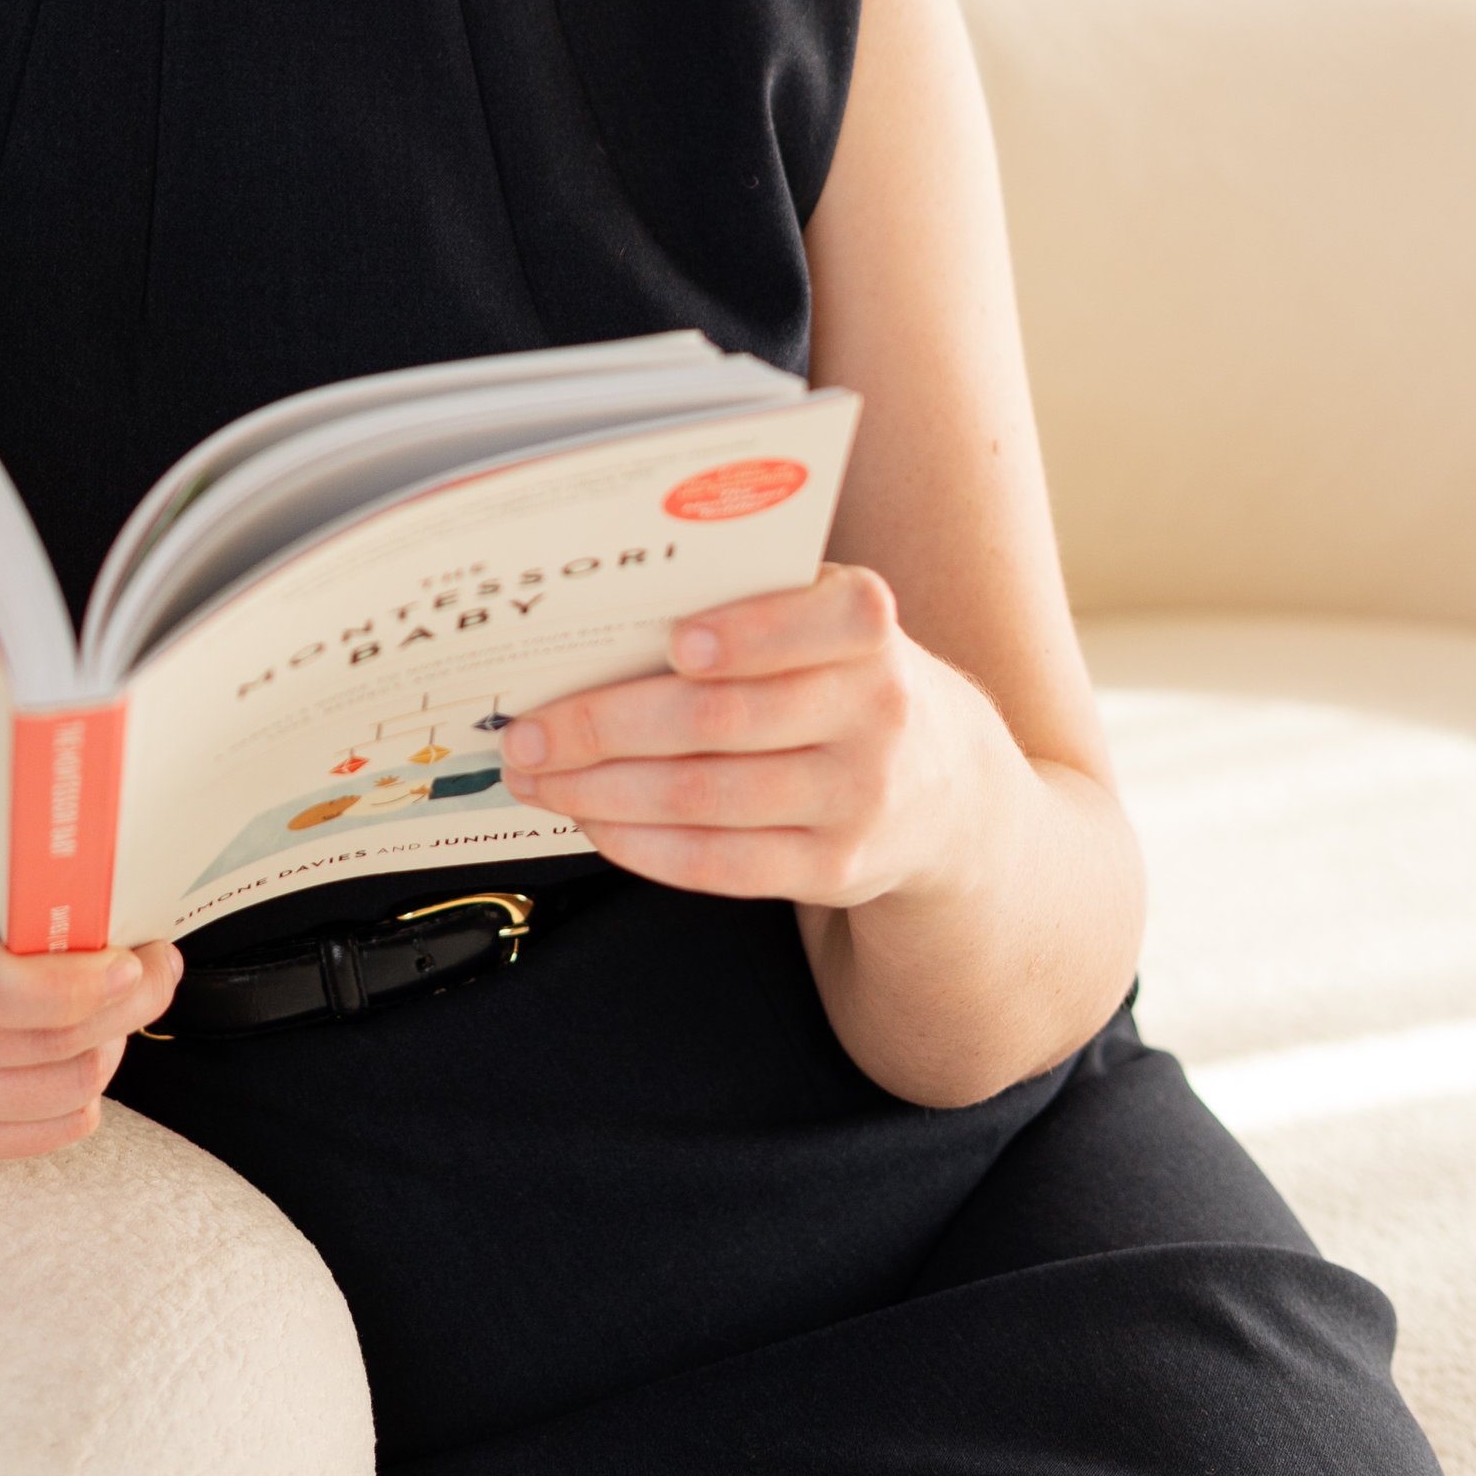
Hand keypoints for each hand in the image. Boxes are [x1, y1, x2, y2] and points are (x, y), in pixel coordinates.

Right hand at [0, 852, 181, 1167]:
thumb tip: (67, 894)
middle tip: (150, 963)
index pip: (4, 987)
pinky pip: (22, 1139)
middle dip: (128, 1003)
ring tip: (117, 1004)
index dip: (90, 976)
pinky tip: (75, 1055)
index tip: (132, 948)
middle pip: (51, 1046)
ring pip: (52, 1097)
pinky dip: (70, 1098)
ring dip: (107, 1048)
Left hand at [500, 564, 997, 913]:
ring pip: (707, 797)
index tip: (677, 642)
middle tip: (527, 729)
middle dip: (606, 726)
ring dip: (602, 790)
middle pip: (723, 719)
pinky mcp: (835, 868)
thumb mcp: (824, 621)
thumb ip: (745, 606)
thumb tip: (600, 623)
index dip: (752, 633)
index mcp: (867, 628)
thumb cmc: (842, 677)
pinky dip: (642, 844)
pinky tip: (591, 821)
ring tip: (537, 778)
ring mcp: (859, 798)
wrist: (947, 787)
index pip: (822, 622)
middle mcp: (876, 712)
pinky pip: (721, 864)